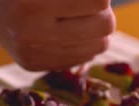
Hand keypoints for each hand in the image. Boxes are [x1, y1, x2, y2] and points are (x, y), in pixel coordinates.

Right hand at [0, 0, 115, 70]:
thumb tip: (107, 3)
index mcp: (33, 4)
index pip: (99, 1)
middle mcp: (31, 33)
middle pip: (104, 26)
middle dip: (103, 11)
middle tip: (88, 3)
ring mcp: (31, 53)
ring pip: (97, 47)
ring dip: (96, 29)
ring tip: (77, 15)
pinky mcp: (32, 65)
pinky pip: (80, 59)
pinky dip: (81, 44)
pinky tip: (65, 30)